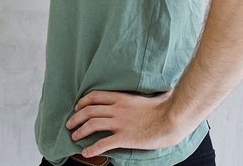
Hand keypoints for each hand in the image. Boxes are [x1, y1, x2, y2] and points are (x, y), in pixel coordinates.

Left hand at [66, 90, 192, 158]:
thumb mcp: (148, 96)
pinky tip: (86, 152)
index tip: (77, 107)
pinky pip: (103, 143)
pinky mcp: (125, 138)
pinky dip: (92, 148)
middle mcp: (117, 109)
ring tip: (74, 137)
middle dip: (75, 118)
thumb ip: (141, 95)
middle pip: (88, 111)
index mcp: (121, 98)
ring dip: (80, 131)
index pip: (94, 96)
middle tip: (69, 124)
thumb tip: (151, 90)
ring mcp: (120, 123)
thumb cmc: (165, 108)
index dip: (82, 102)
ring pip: (92, 125)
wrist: (173, 119)